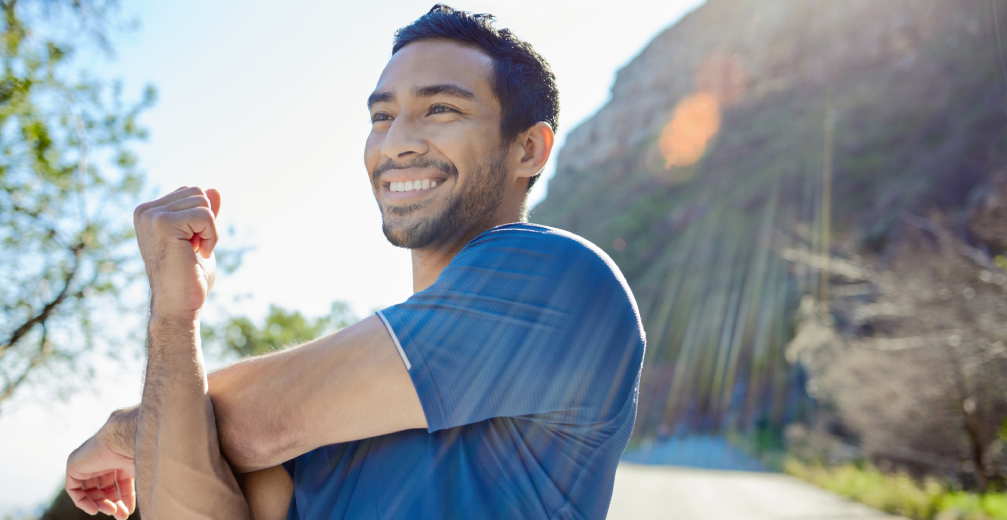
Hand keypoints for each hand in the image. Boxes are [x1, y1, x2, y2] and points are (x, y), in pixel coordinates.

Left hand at [66, 427, 135, 518]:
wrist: (125, 438)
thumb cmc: (140, 452)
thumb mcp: (144, 473)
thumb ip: (144, 488)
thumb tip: (153, 506)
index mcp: (121, 458)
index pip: (121, 483)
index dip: (124, 499)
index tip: (129, 512)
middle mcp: (104, 459)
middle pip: (105, 489)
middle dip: (113, 504)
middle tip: (121, 516)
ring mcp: (88, 462)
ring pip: (90, 491)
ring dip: (100, 504)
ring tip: (111, 511)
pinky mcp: (74, 465)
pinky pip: (73, 489)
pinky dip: (82, 502)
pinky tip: (94, 509)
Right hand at [133, 187, 221, 317]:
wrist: (178, 305)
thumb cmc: (189, 277)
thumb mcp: (200, 238)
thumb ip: (203, 214)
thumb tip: (215, 190)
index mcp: (149, 212)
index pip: (192, 193)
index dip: (202, 219)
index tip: (191, 244)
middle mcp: (145, 211)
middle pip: (198, 193)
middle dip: (207, 222)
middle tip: (194, 250)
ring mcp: (151, 216)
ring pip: (203, 202)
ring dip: (209, 230)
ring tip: (194, 252)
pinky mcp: (163, 223)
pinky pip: (205, 215)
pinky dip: (211, 236)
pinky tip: (199, 254)